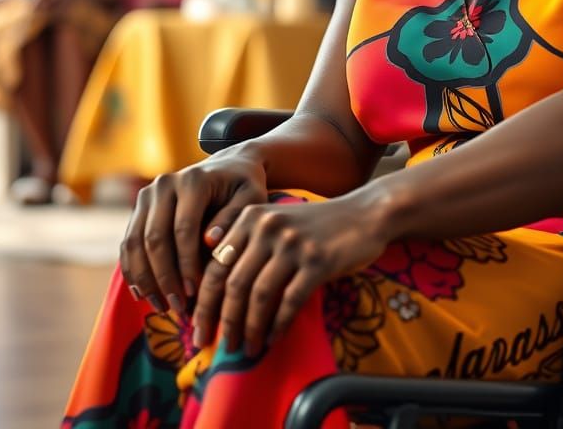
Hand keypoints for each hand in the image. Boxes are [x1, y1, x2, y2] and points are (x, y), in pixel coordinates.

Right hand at [119, 154, 267, 315]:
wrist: (230, 165)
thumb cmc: (245, 186)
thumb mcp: (251, 198)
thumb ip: (232, 218)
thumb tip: (209, 241)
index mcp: (193, 180)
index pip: (183, 229)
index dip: (186, 264)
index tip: (194, 293)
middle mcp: (165, 184)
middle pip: (154, 238)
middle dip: (164, 277)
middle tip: (178, 307)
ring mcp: (148, 194)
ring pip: (135, 243)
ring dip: (145, 279)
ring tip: (162, 306)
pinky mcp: (140, 206)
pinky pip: (129, 243)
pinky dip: (134, 270)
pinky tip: (145, 294)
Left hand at [192, 194, 388, 355]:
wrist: (365, 214)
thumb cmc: (316, 225)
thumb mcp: (276, 222)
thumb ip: (244, 243)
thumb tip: (205, 288)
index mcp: (252, 217)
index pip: (215, 266)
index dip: (203, 303)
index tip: (197, 329)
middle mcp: (269, 227)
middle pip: (234, 284)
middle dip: (223, 322)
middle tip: (218, 347)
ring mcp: (294, 244)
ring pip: (259, 296)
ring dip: (250, 329)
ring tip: (247, 349)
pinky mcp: (318, 261)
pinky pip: (289, 301)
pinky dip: (277, 325)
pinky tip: (272, 339)